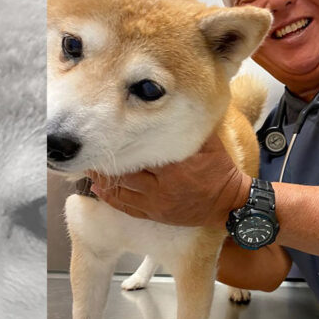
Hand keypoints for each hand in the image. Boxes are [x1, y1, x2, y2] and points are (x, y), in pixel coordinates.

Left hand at [88, 134, 251, 227]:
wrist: (228, 204)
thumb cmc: (219, 171)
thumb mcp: (210, 144)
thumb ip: (192, 127)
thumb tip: (180, 104)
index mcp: (174, 167)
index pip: (140, 154)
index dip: (121, 147)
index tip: (106, 137)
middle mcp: (162, 187)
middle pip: (126, 175)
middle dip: (107, 165)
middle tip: (91, 153)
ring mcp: (157, 204)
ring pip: (122, 193)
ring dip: (104, 182)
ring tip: (90, 170)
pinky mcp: (156, 214)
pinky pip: (128, 208)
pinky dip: (111, 199)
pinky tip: (99, 190)